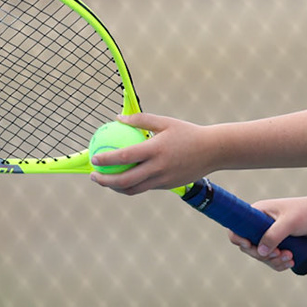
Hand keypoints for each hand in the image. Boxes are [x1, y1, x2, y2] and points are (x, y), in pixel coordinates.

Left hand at [87, 113, 216, 194]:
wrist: (213, 151)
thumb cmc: (188, 132)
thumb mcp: (166, 122)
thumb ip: (141, 120)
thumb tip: (117, 117)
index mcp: (156, 149)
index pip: (125, 157)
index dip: (106, 159)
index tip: (94, 158)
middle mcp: (158, 167)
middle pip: (125, 180)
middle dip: (105, 181)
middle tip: (94, 175)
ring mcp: (163, 180)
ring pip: (133, 189)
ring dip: (115, 188)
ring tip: (105, 181)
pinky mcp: (167, 186)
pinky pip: (144, 188)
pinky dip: (131, 186)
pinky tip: (123, 180)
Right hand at [227, 195, 306, 271]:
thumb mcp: (289, 222)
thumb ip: (273, 235)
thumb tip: (259, 252)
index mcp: (258, 212)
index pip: (237, 227)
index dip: (238, 238)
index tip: (249, 245)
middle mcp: (260, 224)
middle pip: (249, 247)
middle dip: (264, 255)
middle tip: (280, 254)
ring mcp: (270, 235)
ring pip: (262, 256)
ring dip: (274, 261)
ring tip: (290, 257)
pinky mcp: (279, 244)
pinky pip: (272, 260)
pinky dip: (280, 263)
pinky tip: (291, 261)